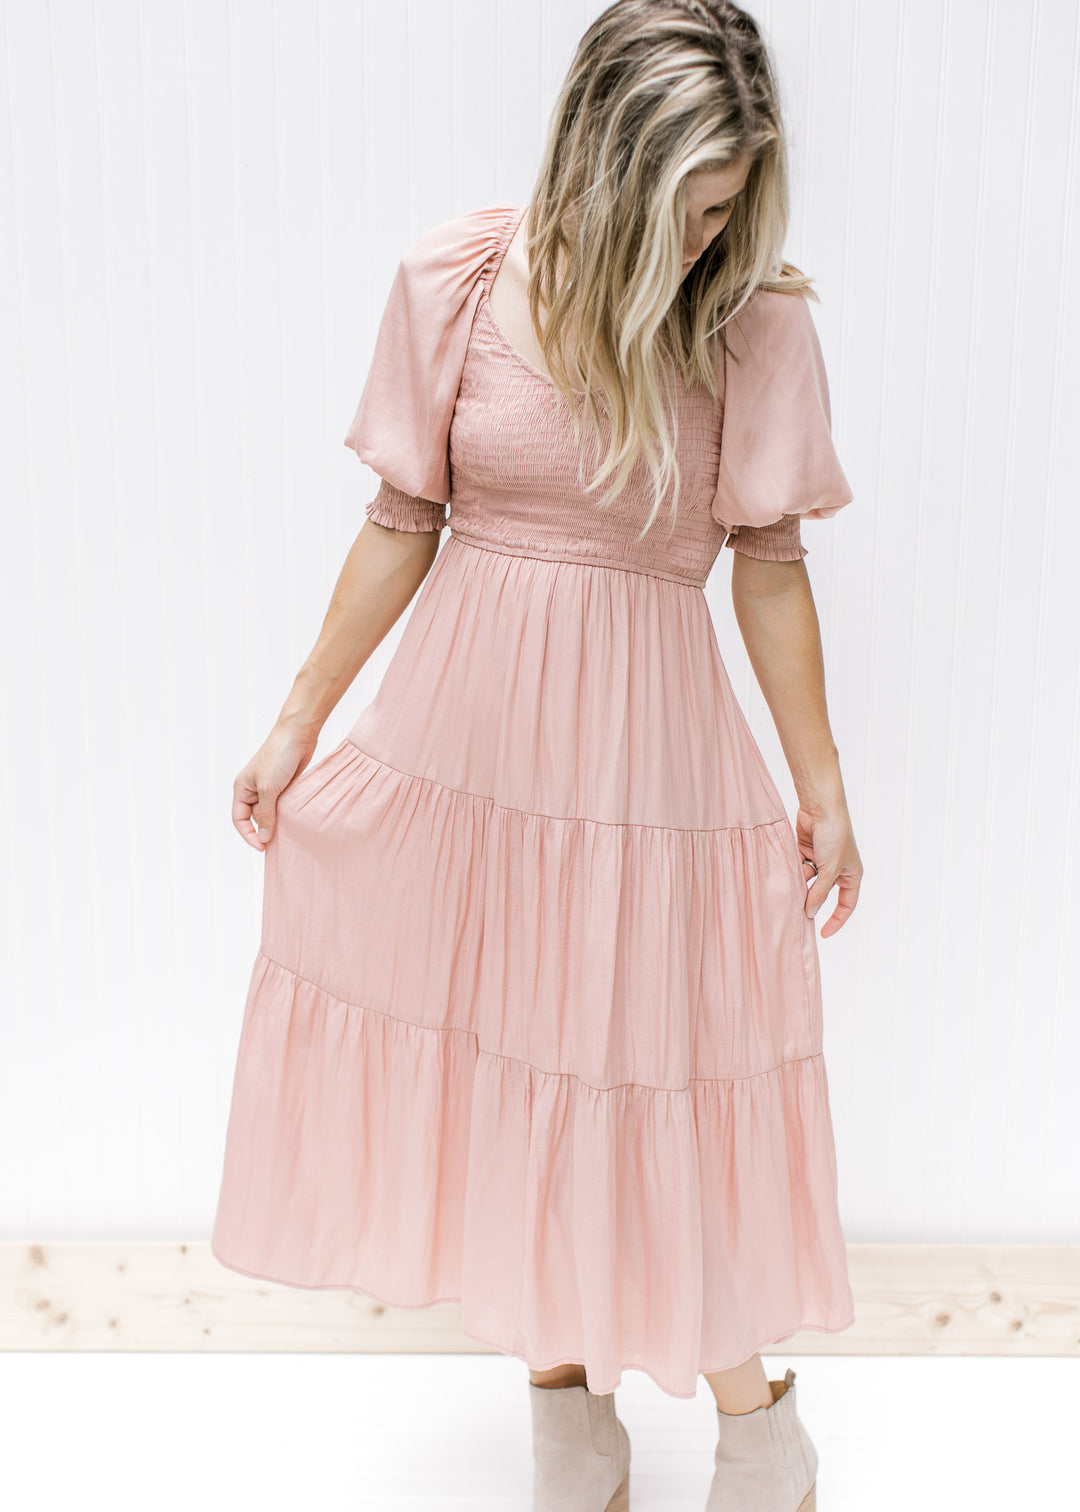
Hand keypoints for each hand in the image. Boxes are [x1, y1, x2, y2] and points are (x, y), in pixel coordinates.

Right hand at [231, 722, 320, 850]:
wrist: (298, 734)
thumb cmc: (279, 756)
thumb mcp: (269, 789)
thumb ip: (265, 814)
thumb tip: (263, 837)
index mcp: (241, 788)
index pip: (239, 819)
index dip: (249, 835)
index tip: (263, 847)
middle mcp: (252, 789)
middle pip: (254, 818)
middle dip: (263, 831)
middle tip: (276, 845)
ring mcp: (269, 788)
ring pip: (269, 813)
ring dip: (276, 823)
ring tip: (286, 835)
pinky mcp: (284, 785)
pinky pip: (282, 806)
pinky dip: (286, 814)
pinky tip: (294, 822)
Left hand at [795, 801, 861, 936]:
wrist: (820, 807)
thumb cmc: (834, 835)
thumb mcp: (829, 869)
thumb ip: (819, 892)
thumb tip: (810, 912)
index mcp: (851, 874)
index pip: (847, 904)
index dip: (836, 920)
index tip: (823, 933)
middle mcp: (837, 869)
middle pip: (823, 893)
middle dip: (811, 902)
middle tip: (798, 915)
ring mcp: (820, 861)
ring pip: (808, 882)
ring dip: (799, 886)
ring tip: (789, 892)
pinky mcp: (805, 852)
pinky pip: (798, 869)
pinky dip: (792, 873)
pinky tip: (785, 876)